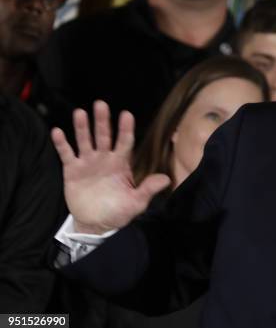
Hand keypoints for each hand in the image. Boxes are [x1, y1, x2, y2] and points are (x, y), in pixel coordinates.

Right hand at [51, 101, 170, 233]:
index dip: (125, 129)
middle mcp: (105, 158)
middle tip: (101, 104)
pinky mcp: (72, 170)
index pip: (124, 142)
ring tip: (80, 113)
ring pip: (85, 140)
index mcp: (121, 163)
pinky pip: (67, 154)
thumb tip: (166, 179)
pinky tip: (57, 131)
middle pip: (104, 136)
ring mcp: (88, 162)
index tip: (127, 115)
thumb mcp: (136, 202)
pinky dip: (62, 143)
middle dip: (102, 121)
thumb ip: (148, 189)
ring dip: (82, 127)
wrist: (95, 224)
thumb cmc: (118, 211)